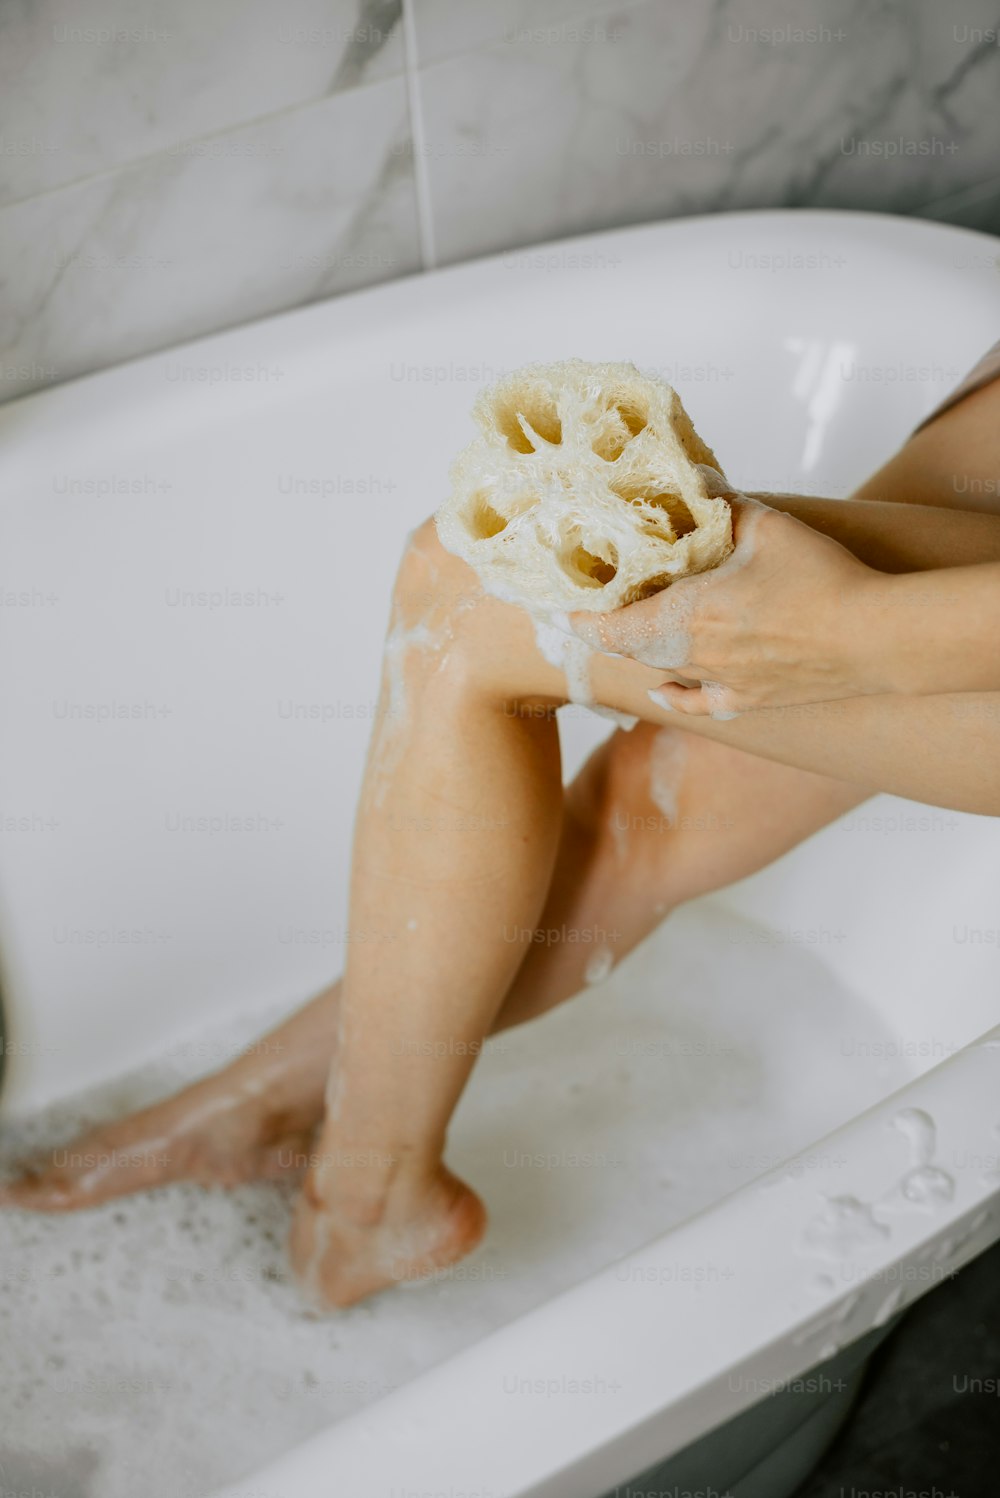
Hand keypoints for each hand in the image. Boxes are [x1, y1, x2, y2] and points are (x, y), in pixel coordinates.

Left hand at [570, 493, 884, 715]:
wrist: (873, 639)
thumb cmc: (822, 580)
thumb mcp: (768, 526)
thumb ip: (724, 505)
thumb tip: (696, 482)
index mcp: (689, 614)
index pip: (614, 627)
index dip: (585, 621)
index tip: (565, 610)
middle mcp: (695, 656)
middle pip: (634, 649)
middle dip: (612, 631)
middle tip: (598, 612)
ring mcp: (722, 683)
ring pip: (664, 671)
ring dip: (643, 654)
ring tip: (632, 634)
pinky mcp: (751, 701)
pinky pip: (700, 703)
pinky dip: (675, 695)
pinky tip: (664, 690)